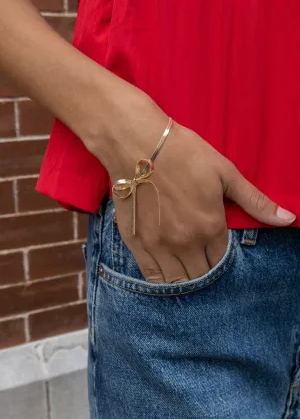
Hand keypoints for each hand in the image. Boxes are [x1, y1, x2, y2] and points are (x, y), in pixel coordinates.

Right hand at [89, 88, 295, 282]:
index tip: (214, 248)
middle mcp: (186, 243)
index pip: (221, 262)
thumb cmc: (184, 153)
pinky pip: (151, 275)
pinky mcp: (136, 243)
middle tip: (200, 256)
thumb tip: (288, 219)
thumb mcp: (225, 172)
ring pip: (177, 280)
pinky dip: (161, 279)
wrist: (137, 142)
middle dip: (204, 269)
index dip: (220, 258)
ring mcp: (159, 246)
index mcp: (210, 227)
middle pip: (200, 275)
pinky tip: (165, 270)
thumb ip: (255, 201)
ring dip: (184, 277)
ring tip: (184, 265)